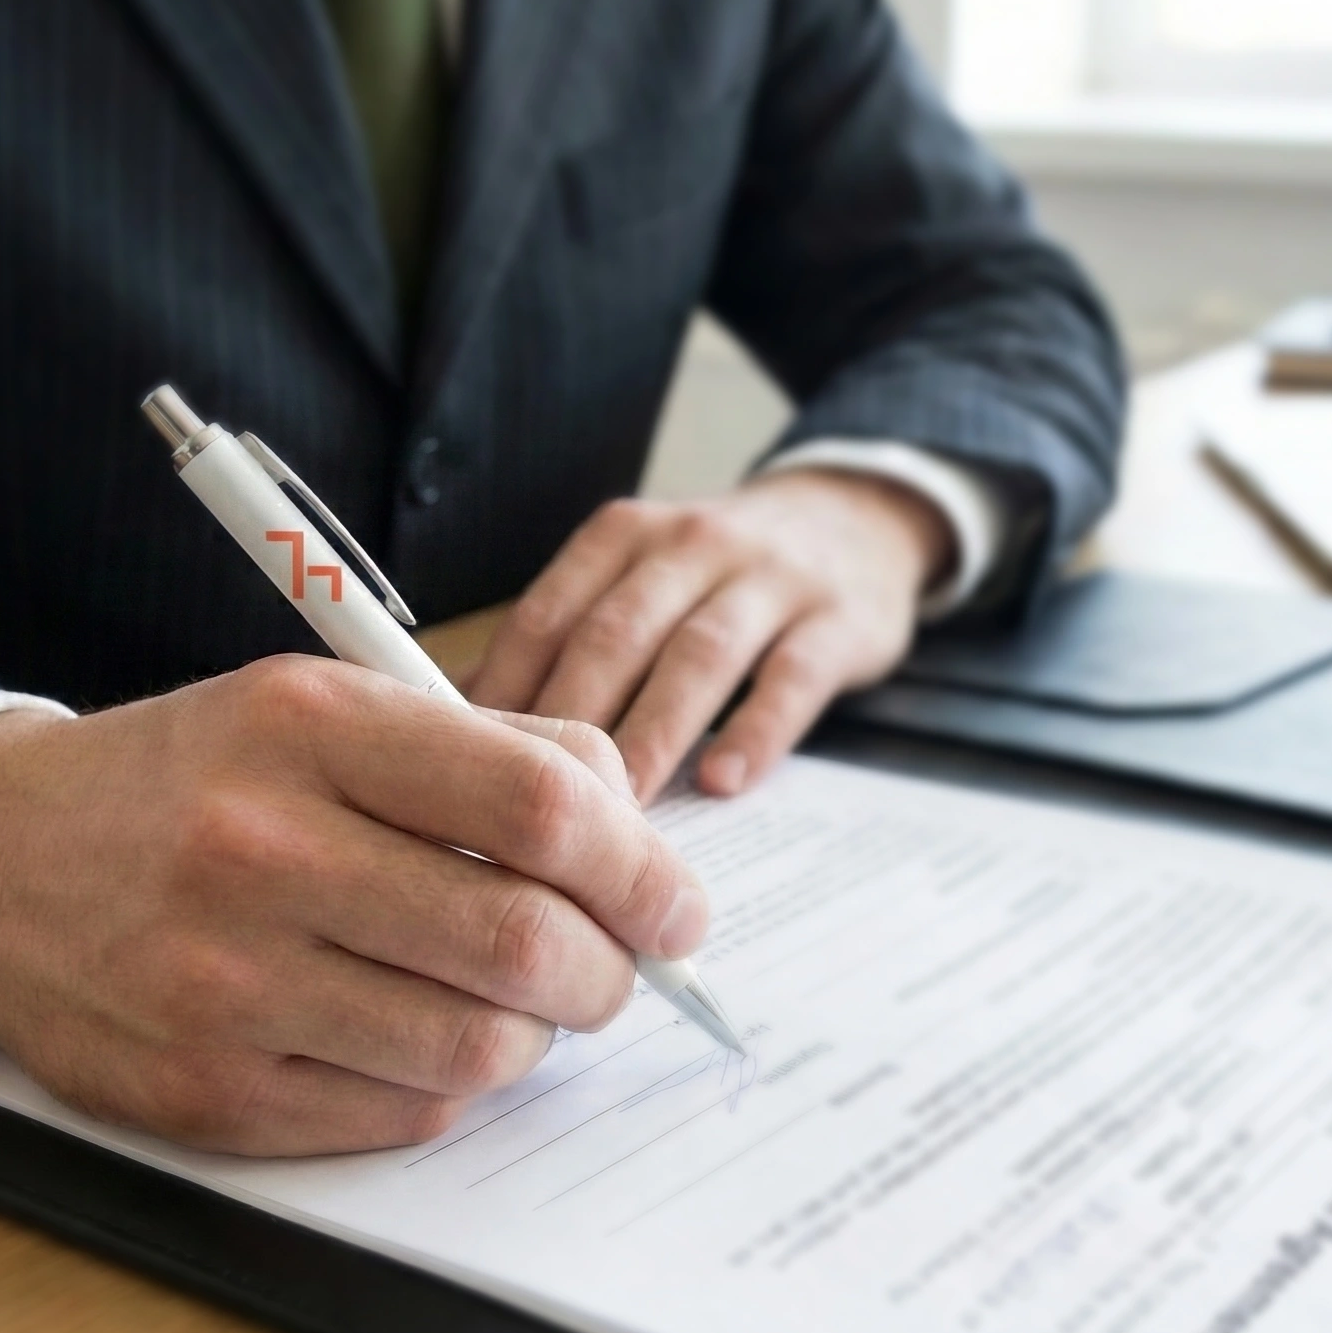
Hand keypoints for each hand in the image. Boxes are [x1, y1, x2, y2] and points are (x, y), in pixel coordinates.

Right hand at [0, 659, 706, 1154]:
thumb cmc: (201, 780)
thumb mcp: (331, 709)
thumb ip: (497, 755)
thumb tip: (641, 845)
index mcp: (312, 731)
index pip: (541, 808)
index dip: (643, 869)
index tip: (678, 908)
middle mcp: (261, 853)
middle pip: (525, 943)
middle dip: (609, 970)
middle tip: (611, 965)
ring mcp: (226, 986)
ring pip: (478, 1050)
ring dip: (534, 1035)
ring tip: (514, 999)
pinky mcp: (207, 1095)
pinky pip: (404, 1117)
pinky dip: (448, 1086)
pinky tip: (417, 1033)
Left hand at [467, 470, 952, 803]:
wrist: (858, 520)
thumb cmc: (721, 576)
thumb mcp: (647, 576)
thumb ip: (580, 640)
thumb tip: (484, 741)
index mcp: (625, 537)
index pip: (549, 613)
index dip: (507, 691)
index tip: (473, 768)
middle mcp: (692, 545)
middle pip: (617, 635)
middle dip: (572, 722)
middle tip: (537, 808)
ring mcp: (769, 579)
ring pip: (698, 655)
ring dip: (654, 732)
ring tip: (623, 812)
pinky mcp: (839, 620)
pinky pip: (792, 677)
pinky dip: (756, 731)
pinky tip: (724, 782)